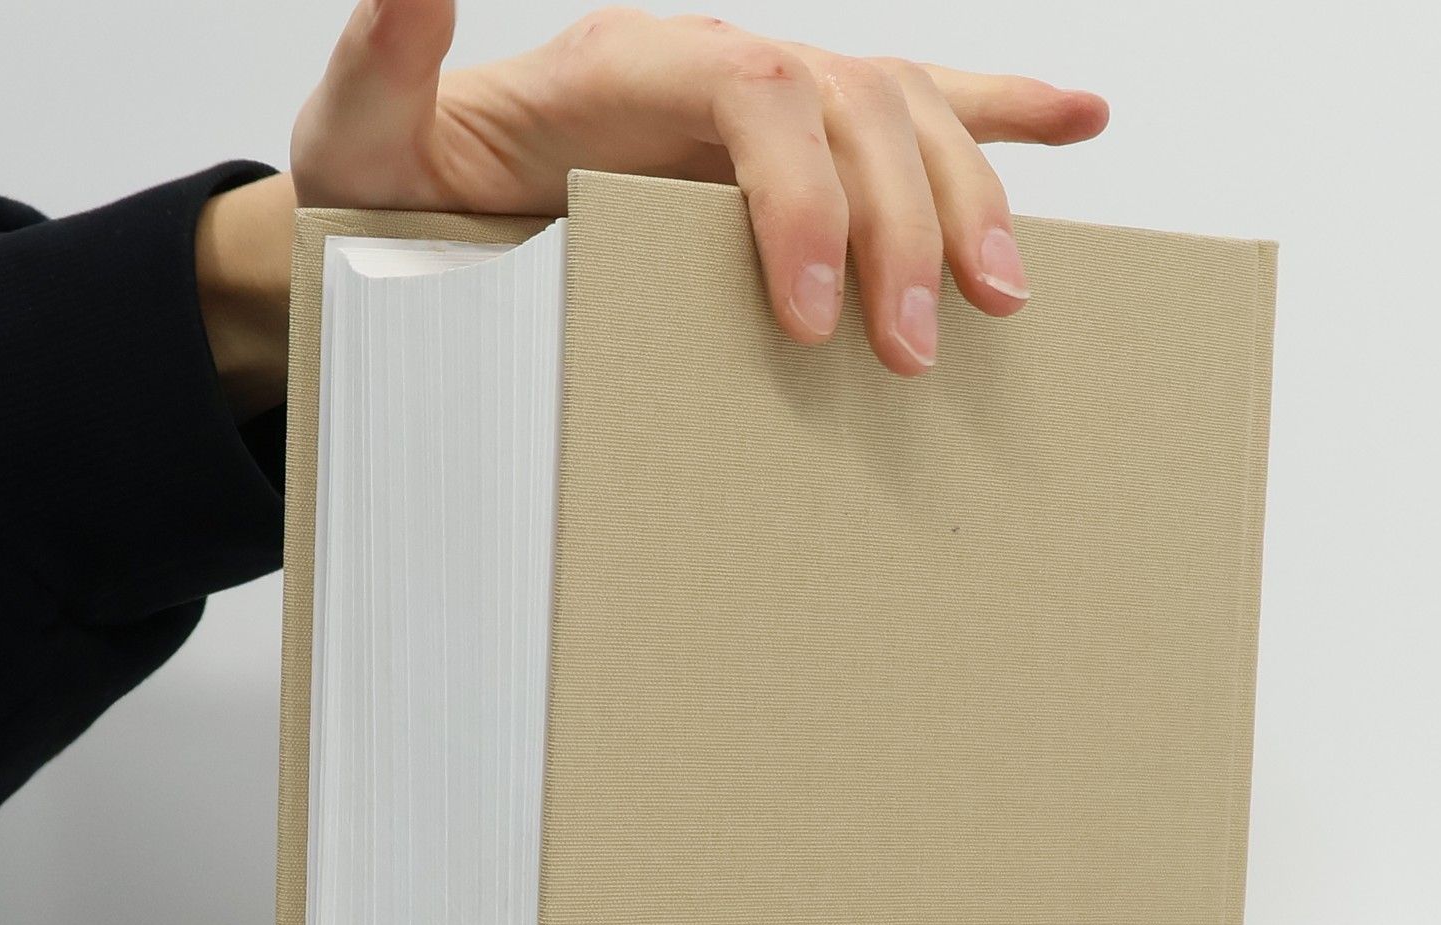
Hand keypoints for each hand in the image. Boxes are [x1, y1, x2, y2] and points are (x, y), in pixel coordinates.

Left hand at [291, 3, 1107, 376]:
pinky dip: (1000, 112)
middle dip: (904, 224)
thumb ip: (387, 58)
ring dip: (970, 197)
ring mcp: (761, 104)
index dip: (803, 195)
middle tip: (916, 350)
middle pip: (854, 101)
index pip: (755, 92)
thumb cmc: (397, 185)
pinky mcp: (791, 152)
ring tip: (1004, 297)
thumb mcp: (362, 131)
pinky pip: (913, 110)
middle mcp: (710, 69)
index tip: (809, 318)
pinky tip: (1077, 124)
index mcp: (626, 65)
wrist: (419, 204)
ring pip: (904, 110)